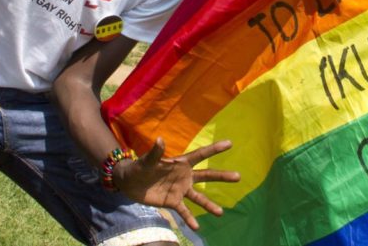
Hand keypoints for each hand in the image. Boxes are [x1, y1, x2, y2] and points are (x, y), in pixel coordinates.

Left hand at [113, 138, 240, 229]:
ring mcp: (180, 190)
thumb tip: (160, 140)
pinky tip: (197, 227)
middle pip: (207, 176)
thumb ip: (155, 153)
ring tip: (221, 213)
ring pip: (199, 197)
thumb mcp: (147, 160)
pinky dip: (190, 219)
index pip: (200, 154)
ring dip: (210, 205)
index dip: (214, 149)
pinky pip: (184, 211)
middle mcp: (184, 176)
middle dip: (222, 176)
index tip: (229, 143)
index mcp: (181, 162)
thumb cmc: (139, 166)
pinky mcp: (172, 202)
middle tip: (238, 176)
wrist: (129, 182)